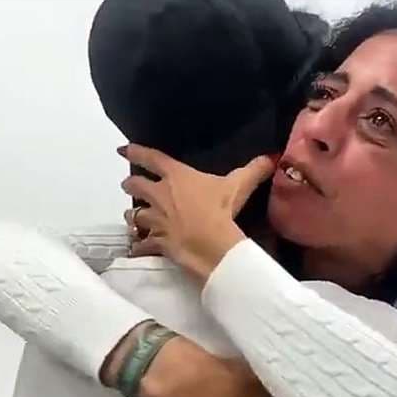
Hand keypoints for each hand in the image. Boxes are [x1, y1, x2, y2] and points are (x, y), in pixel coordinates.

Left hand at [119, 144, 275, 281]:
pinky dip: (139, 245)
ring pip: (133, 215)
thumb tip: (272, 157)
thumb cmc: (221, 209)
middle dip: (130, 185)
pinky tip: (137, 247)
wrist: (211, 243)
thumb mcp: (238, 186)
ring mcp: (155, 220)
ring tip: (133, 217)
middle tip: (129, 185)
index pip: (150, 158)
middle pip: (134, 185)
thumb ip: (253, 170)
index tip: (123, 149)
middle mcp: (159, 195)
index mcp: (176, 176)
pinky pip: (141, 244)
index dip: (135, 151)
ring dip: (132, 215)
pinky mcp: (156, 241)